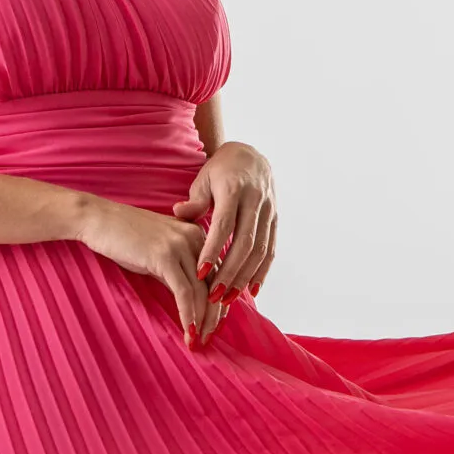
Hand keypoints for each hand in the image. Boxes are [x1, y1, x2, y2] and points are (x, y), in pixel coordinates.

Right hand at [77, 196, 227, 348]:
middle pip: (215, 284)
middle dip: (214, 316)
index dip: (218, 303)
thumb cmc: (124, 236)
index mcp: (197, 234)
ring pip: (202, 291)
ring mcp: (180, 245)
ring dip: (202, 321)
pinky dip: (188, 315)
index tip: (213, 325)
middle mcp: (195, 237)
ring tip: (198, 341)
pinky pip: (183, 292)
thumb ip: (178, 271)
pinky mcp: (164, 255)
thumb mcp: (158, 253)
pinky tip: (188, 332)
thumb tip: (191, 301)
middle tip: (208, 339)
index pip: (218, 274)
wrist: (97, 218)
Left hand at [171, 142, 276, 323]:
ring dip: (245, 277)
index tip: (201, 273)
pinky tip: (252, 290)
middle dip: (230, 273)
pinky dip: (262, 271)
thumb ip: (194, 200)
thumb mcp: (203, 179)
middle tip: (214, 296)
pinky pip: (271, 249)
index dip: (213, 250)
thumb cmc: (220, 171)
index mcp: (234, 190)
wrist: (250, 156)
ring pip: (259, 250)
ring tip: (228, 298)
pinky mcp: (275, 219)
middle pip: (244, 243)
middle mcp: (255, 201)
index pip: (224, 225)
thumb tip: (178, 213)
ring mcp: (268, 211)